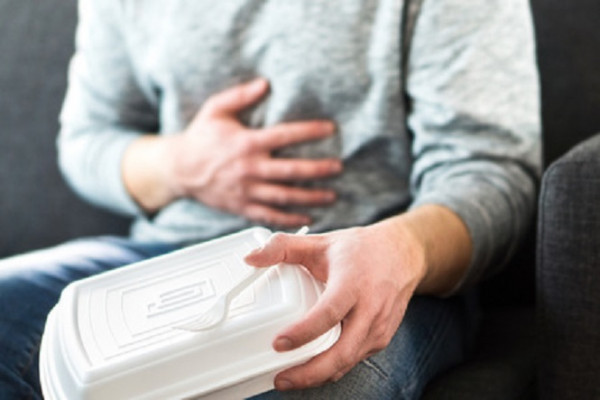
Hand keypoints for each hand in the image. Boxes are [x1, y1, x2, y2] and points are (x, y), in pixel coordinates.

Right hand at [164, 78, 341, 226]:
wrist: (178, 169)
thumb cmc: (200, 138)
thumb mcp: (215, 110)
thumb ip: (240, 95)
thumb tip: (265, 83)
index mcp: (247, 143)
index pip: (285, 136)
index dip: (310, 132)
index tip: (330, 129)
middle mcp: (250, 168)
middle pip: (291, 171)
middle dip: (318, 170)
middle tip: (338, 168)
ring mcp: (246, 191)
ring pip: (285, 197)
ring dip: (311, 197)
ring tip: (332, 196)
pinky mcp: (242, 207)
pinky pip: (270, 216)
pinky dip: (290, 219)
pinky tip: (308, 217)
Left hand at [244, 218, 427, 389]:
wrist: (403, 254)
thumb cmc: (360, 249)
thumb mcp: (320, 242)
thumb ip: (282, 247)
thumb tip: (250, 258)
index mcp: (352, 283)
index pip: (328, 313)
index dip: (303, 332)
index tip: (278, 343)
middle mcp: (369, 309)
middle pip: (342, 352)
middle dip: (310, 372)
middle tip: (280, 379)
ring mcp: (378, 327)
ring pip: (348, 362)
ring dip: (319, 375)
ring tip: (288, 379)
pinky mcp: (381, 338)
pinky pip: (354, 360)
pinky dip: (333, 369)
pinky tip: (312, 369)